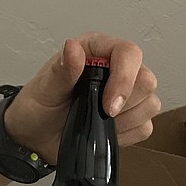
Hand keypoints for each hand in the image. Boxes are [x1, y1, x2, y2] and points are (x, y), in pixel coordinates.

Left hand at [3, 33, 159, 164]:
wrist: (34, 137)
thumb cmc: (37, 106)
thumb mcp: (44, 88)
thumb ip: (63, 69)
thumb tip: (73, 48)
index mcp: (96, 50)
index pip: (129, 53)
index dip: (125, 78)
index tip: (108, 104)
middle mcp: (115, 68)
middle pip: (146, 80)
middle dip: (125, 102)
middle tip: (99, 113)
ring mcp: (126, 94)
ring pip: (150, 104)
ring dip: (125, 119)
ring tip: (95, 120)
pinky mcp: (130, 118)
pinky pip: (145, 127)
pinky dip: (127, 134)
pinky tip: (104, 131)